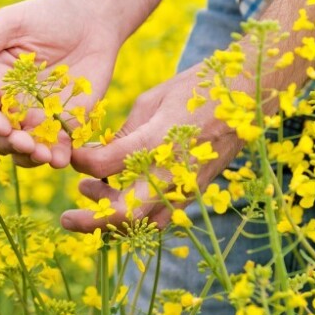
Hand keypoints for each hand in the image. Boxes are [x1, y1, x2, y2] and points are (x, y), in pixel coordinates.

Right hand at [0, 0, 126, 167]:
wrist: (91, 17)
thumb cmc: (46, 15)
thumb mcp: (12, 24)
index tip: (3, 126)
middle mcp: (12, 107)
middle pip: (0, 138)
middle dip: (10, 145)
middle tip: (26, 144)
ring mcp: (39, 119)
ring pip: (27, 151)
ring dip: (32, 158)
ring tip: (45, 156)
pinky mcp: (67, 124)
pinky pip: (59, 148)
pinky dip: (59, 157)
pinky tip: (63, 158)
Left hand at [61, 64, 244, 231]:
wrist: (249, 97)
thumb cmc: (197, 90)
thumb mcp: (153, 101)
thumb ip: (124, 134)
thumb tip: (98, 155)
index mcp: (157, 140)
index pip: (104, 165)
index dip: (80, 162)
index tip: (71, 154)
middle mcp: (172, 171)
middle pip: (124, 213)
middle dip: (90, 221)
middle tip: (65, 217)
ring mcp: (186, 188)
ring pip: (143, 224)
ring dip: (112, 222)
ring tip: (92, 196)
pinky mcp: (195, 194)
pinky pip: (162, 219)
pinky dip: (138, 220)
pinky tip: (120, 201)